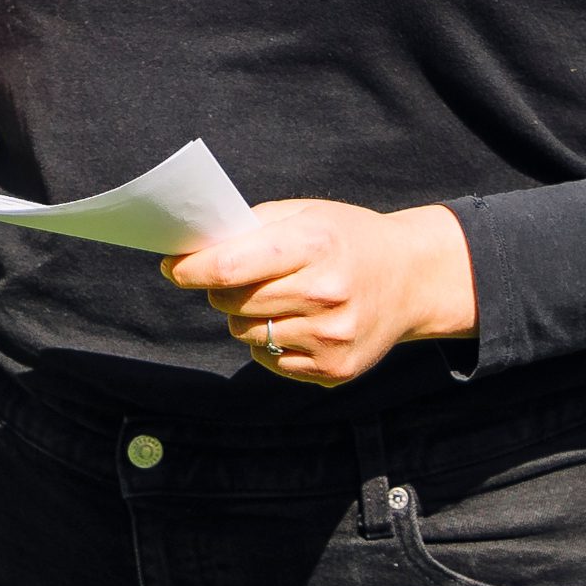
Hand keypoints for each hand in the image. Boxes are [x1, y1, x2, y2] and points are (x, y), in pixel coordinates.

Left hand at [163, 200, 478, 388]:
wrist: (412, 279)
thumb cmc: (347, 239)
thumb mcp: (306, 214)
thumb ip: (252, 227)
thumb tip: (195, 249)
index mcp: (315, 246)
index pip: (233, 265)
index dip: (194, 268)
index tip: (173, 268)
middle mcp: (325, 295)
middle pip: (235, 302)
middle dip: (220, 289)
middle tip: (231, 278)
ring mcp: (331, 338)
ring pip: (247, 334)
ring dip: (245, 317)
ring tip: (274, 298)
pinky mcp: (334, 370)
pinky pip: (270, 360)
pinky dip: (270, 342)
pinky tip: (295, 322)